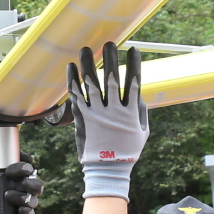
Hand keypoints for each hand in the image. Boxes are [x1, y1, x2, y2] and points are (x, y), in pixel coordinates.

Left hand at [0, 159, 41, 213]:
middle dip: (31, 184)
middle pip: (38, 186)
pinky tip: (20, 210)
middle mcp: (25, 186)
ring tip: (7, 196)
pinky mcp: (20, 213)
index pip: (29, 169)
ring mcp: (24, 200)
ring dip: (23, 198)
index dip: (22, 168)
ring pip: (34, 200)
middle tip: (22, 183)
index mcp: (21, 173)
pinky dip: (26, 212)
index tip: (8, 171)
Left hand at [65, 44, 147, 198]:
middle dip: (111, 59)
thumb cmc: (127, 152)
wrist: (107, 169)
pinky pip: (76, 96)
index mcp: (130, 113)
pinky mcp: (82, 119)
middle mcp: (113, 111)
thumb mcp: (142, 133)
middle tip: (109, 43)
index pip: (133, 82)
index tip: (133, 49)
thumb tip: (139, 95)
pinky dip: (73, 81)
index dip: (133, 65)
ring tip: (86, 49)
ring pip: (91, 84)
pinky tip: (71, 68)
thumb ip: (141, 113)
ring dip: (89, 65)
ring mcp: (96, 114)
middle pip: (112, 79)